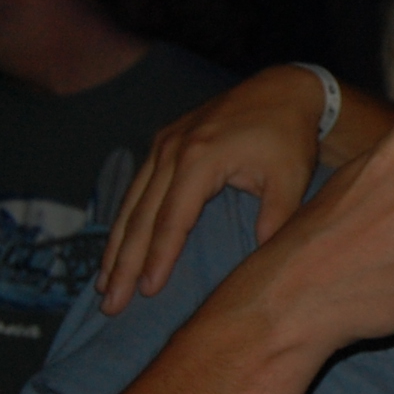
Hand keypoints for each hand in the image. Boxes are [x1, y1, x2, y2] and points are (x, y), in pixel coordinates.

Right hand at [100, 67, 329, 313]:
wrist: (283, 90)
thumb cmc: (289, 137)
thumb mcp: (290, 179)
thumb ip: (275, 219)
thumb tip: (263, 262)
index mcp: (201, 158)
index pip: (172, 219)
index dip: (159, 258)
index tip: (148, 292)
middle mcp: (172, 149)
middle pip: (142, 216)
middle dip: (125, 263)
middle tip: (111, 303)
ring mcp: (164, 143)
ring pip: (132, 203)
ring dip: (116, 246)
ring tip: (104, 284)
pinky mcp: (164, 142)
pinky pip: (137, 187)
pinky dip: (125, 220)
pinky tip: (116, 247)